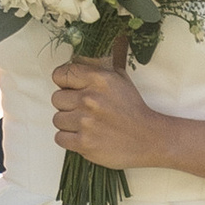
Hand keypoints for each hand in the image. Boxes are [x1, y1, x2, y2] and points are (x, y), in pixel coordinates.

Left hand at [47, 55, 174, 174]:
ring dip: (68, 123)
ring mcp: (85, 122)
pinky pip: (60, 138)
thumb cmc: (133, 109)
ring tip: (85, 125)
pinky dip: (69, 139)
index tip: (69, 89)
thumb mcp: (119, 80)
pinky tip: (83, 136)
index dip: (63, 83)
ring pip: (57, 119)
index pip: (60, 75)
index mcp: (98, 80)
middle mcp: (89, 98)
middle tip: (82, 110)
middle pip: (56, 98)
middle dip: (67, 105)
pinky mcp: (84, 142)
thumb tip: (73, 62)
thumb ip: (95, 71)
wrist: (149, 138)